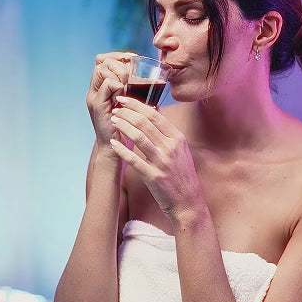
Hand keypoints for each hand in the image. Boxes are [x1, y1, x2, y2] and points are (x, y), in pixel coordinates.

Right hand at [86, 51, 137, 152]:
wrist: (115, 150)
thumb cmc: (127, 128)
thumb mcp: (132, 104)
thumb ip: (135, 90)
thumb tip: (152, 76)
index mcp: (101, 88)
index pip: (102, 59)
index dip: (117, 56)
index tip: (133, 59)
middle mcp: (95, 90)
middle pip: (101, 61)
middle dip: (119, 63)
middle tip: (131, 76)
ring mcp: (94, 97)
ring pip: (102, 69)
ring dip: (120, 74)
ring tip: (129, 86)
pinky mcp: (98, 105)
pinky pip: (108, 84)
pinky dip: (119, 86)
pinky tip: (126, 96)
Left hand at [109, 96, 204, 220]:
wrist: (188, 202)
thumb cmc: (182, 176)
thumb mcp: (181, 150)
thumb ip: (168, 133)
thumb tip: (154, 113)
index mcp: (177, 138)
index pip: (155, 115)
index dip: (137, 105)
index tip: (124, 99)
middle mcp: (171, 148)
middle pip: (145, 123)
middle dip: (127, 112)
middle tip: (115, 107)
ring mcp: (162, 162)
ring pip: (139, 137)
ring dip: (123, 126)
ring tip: (113, 121)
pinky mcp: (154, 176)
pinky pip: (134, 160)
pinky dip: (122, 150)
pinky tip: (114, 144)